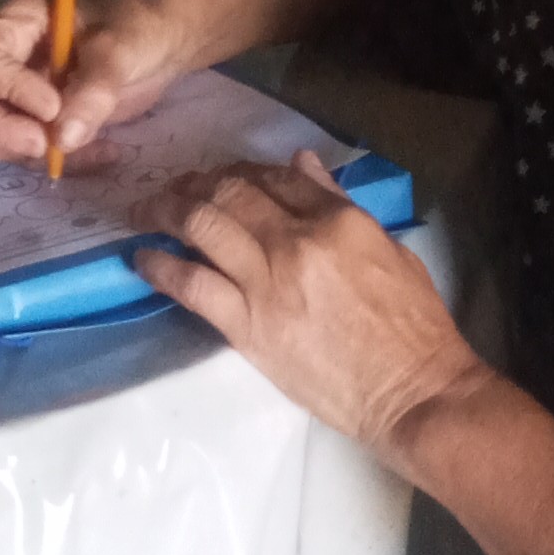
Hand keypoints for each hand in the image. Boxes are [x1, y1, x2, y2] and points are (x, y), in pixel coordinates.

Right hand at [0, 0, 196, 166]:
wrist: (162, 44)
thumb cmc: (137, 28)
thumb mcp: (119, 50)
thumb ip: (92, 90)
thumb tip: (62, 140)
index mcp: (12, 25)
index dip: (6, 90)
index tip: (52, 107)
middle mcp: (0, 60)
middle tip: (41, 145)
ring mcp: (11, 95)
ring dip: (33, 151)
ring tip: (92, 143)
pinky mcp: (31, 124)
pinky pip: (25, 154)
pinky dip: (61, 161)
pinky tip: (104, 149)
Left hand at [132, 156, 481, 460]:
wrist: (411, 391)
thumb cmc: (411, 326)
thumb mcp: (390, 250)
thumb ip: (340, 205)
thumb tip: (302, 164)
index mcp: (338, 220)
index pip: (274, 177)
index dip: (240, 170)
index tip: (222, 177)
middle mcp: (296, 242)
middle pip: (229, 193)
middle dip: (194, 183)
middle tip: (174, 188)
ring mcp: (268, 283)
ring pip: (201, 226)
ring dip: (165, 211)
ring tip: (147, 212)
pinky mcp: (247, 327)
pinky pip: (191, 286)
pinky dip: (160, 267)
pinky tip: (142, 259)